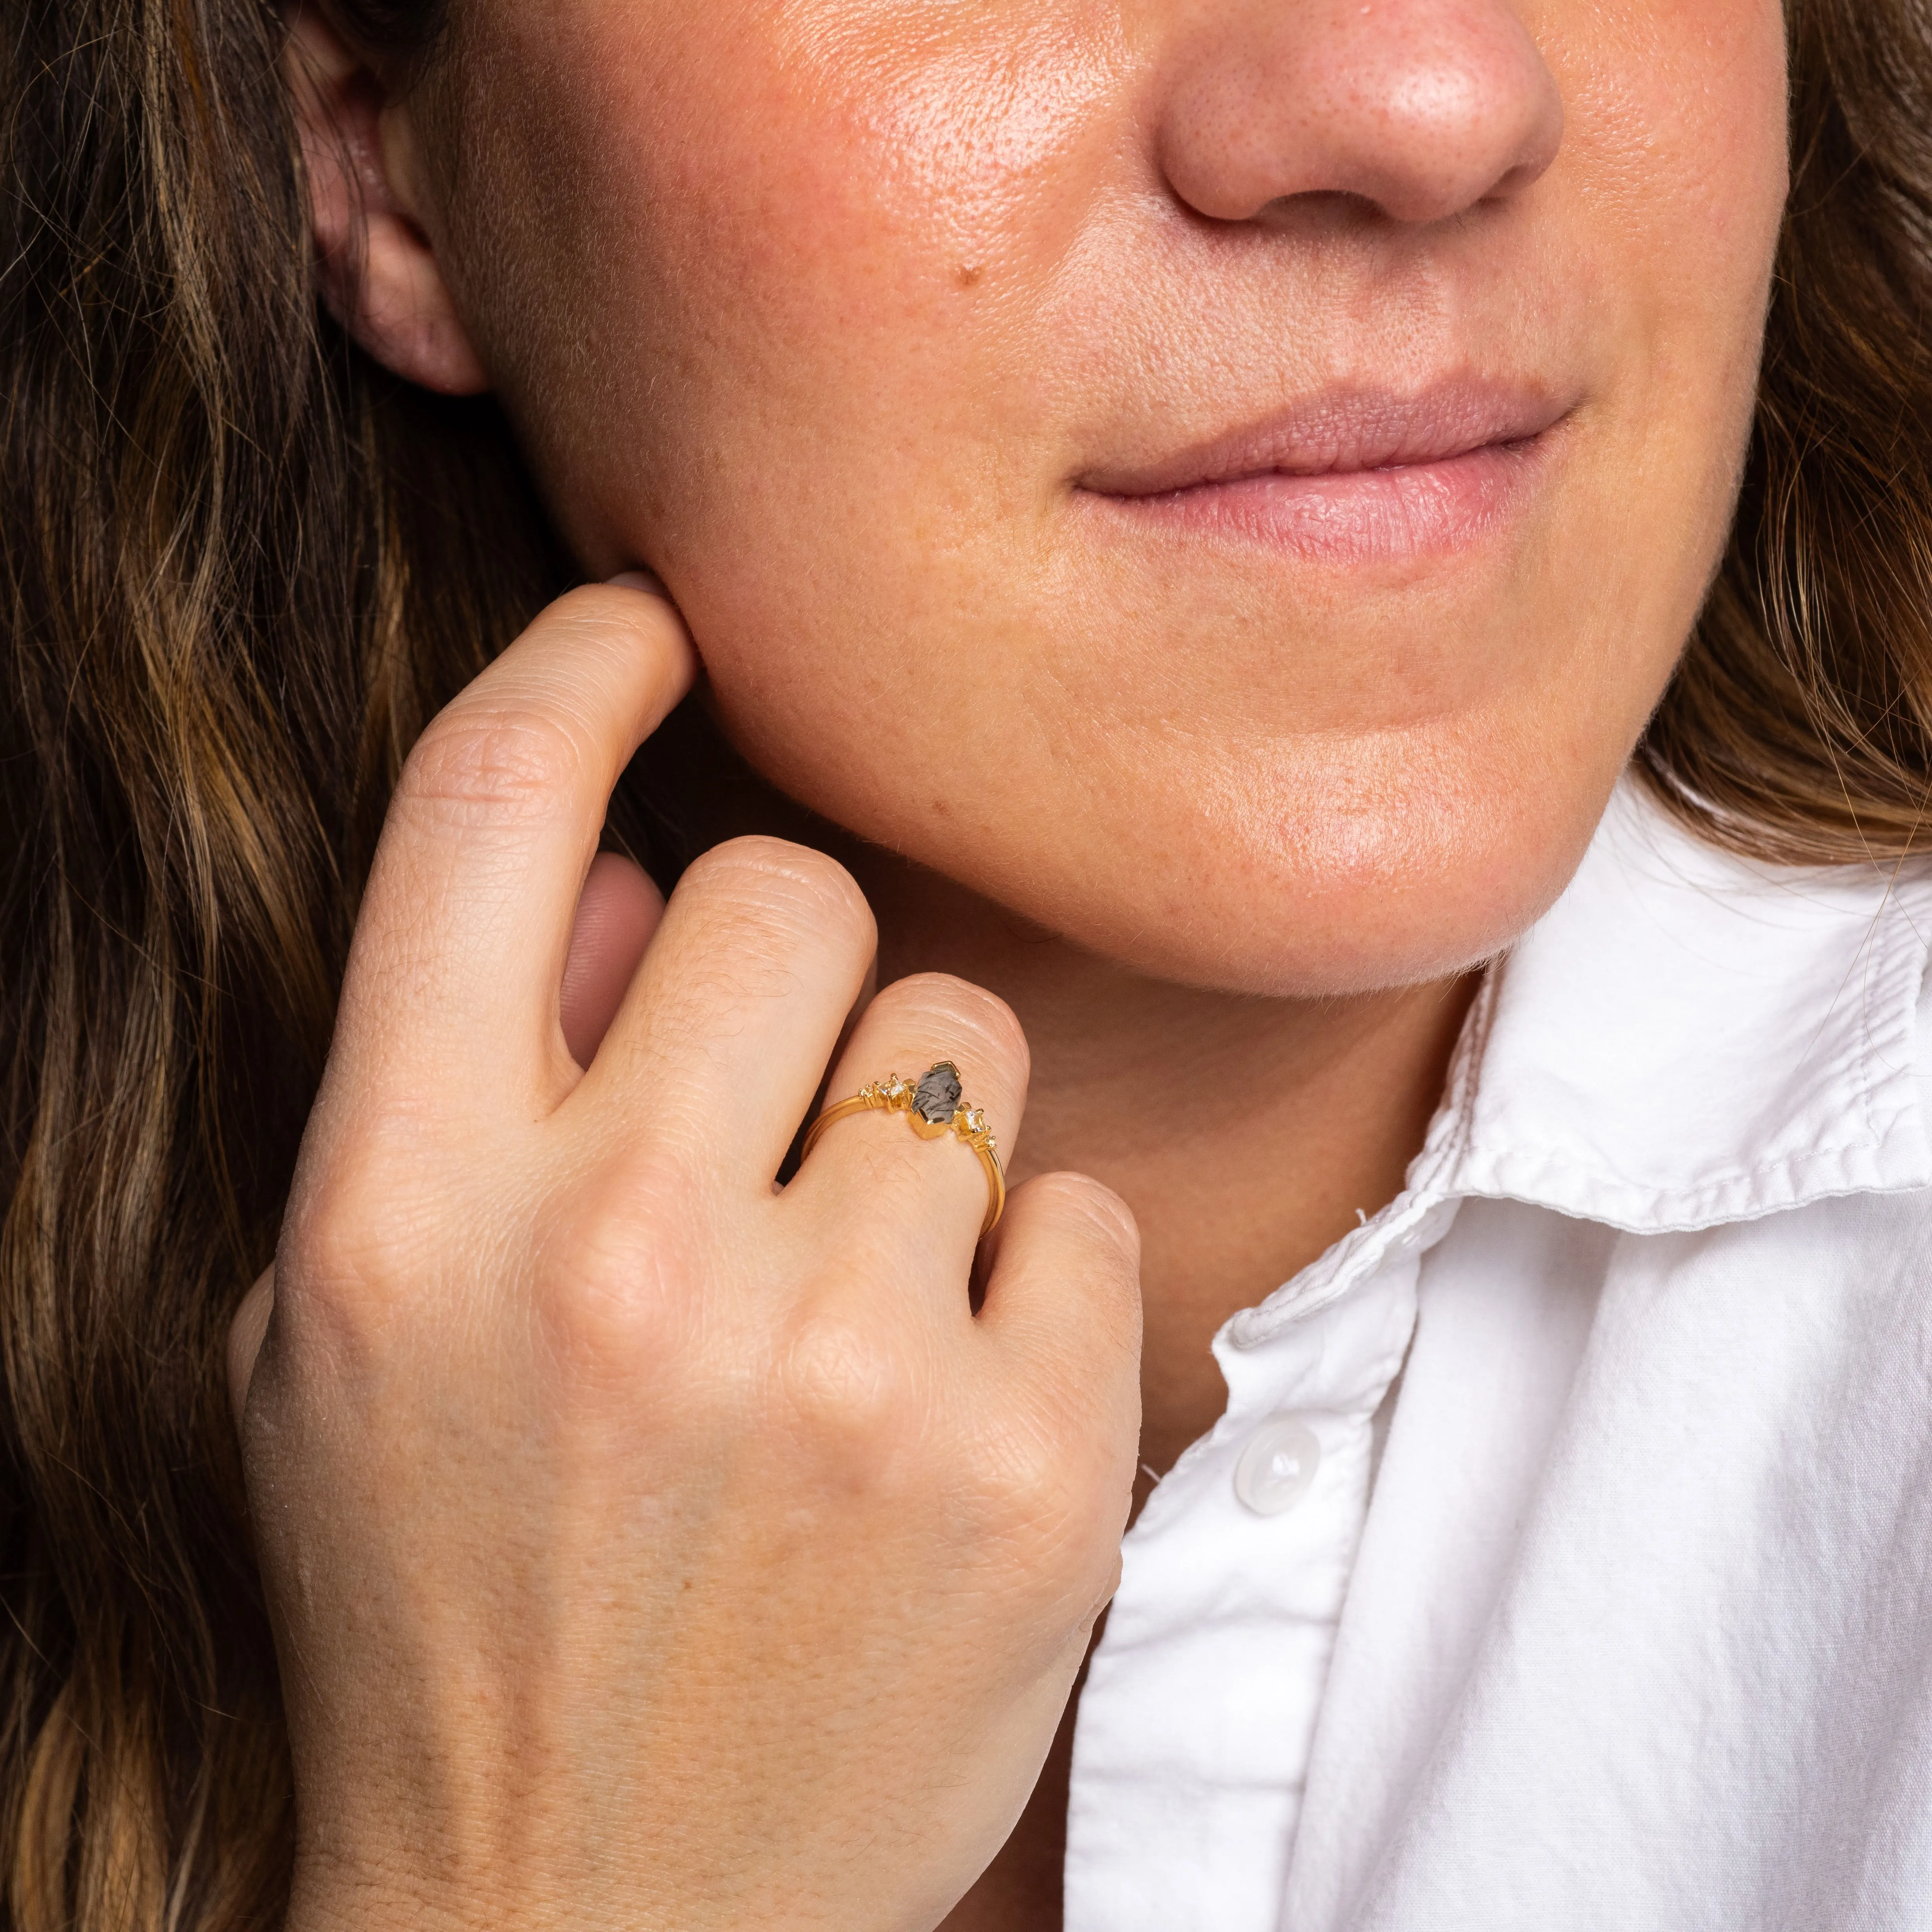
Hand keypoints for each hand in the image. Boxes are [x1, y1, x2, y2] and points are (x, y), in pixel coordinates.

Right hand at [228, 582, 1141, 1931]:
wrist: (585, 1928)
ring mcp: (839, 1370)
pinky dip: (1013, 1280)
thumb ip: (456, 1085)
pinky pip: (1067, 1204)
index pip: (485, 814)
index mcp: (400, 1213)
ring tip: (835, 1294)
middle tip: (751, 1121)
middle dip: (778, 971)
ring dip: (905, 1124)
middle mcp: (619, 1262)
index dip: (573, 668)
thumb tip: (601, 888)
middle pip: (783, 892)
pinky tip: (927, 1409)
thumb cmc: (446, 1609)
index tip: (646, 626)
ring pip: (957, 1036)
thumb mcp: (340, 1349)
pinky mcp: (1027, 1468)